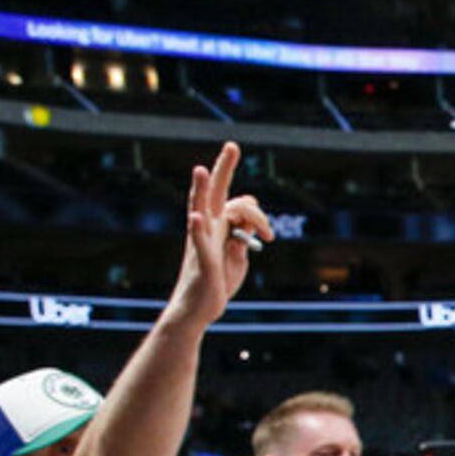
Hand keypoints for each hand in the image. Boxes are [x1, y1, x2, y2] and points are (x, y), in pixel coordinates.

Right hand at [164, 142, 269, 328]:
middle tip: (232, 145)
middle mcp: (207, 227)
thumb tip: (250, 225)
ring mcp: (201, 241)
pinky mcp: (201, 260)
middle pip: (214, 192)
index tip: (258, 212)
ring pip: (201, 210)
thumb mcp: (238, 258)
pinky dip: (197, 228)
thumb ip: (242, 238)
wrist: (199, 310)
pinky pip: (197, 241)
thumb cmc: (217, 282)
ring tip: (201, 170)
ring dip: (202, 190)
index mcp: (218, 226)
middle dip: (223, 168)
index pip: (234, 200)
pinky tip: (196, 217)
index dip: (251, 204)